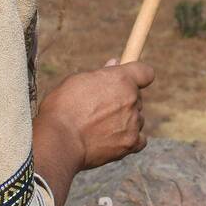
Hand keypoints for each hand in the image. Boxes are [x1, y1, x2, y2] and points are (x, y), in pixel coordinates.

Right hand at [37, 59, 153, 172]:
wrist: (60, 140)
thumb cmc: (63, 108)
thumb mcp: (77, 81)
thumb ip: (101, 73)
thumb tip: (114, 63)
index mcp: (121, 79)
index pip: (145, 72)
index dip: (138, 76)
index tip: (130, 80)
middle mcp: (131, 99)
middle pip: (137, 97)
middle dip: (123, 100)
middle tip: (101, 108)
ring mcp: (133, 122)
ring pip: (137, 119)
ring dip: (125, 121)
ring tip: (100, 127)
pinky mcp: (131, 142)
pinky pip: (140, 139)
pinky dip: (130, 139)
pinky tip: (113, 139)